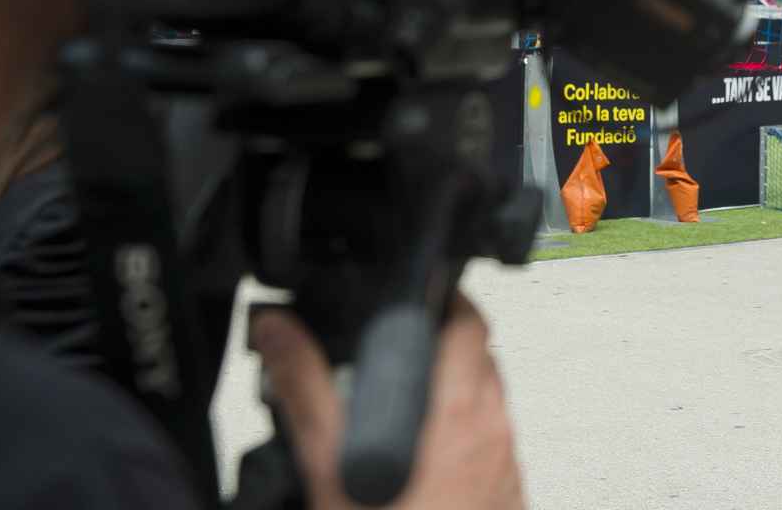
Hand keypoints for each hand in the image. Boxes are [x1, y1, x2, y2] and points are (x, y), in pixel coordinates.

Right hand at [252, 293, 526, 509]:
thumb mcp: (331, 468)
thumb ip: (305, 389)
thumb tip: (277, 327)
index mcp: (463, 410)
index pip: (467, 319)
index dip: (437, 295)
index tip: (403, 292)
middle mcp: (495, 432)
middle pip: (475, 356)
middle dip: (431, 343)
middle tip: (382, 349)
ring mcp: (504, 466)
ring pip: (481, 401)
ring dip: (442, 390)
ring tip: (388, 406)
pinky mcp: (503, 495)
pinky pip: (484, 444)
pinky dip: (453, 434)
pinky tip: (408, 460)